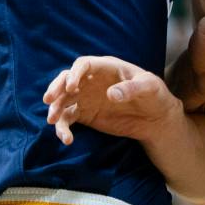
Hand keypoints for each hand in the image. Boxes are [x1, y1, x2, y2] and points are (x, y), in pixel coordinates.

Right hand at [44, 55, 177, 144]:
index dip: (75, 74)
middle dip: (56, 88)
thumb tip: (111, 95)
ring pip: (63, 100)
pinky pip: (68, 119)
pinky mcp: (85, 114)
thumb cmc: (155, 94)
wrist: (156, 117)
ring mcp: (86, 98)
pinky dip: (64, 128)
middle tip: (49, 100)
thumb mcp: (150, 87)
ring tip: (53, 122)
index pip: (83, 65)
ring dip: (55, 109)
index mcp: (106, 68)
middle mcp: (91, 80)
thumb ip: (131, 89)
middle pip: (66, 80)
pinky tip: (67, 139)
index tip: (72, 87)